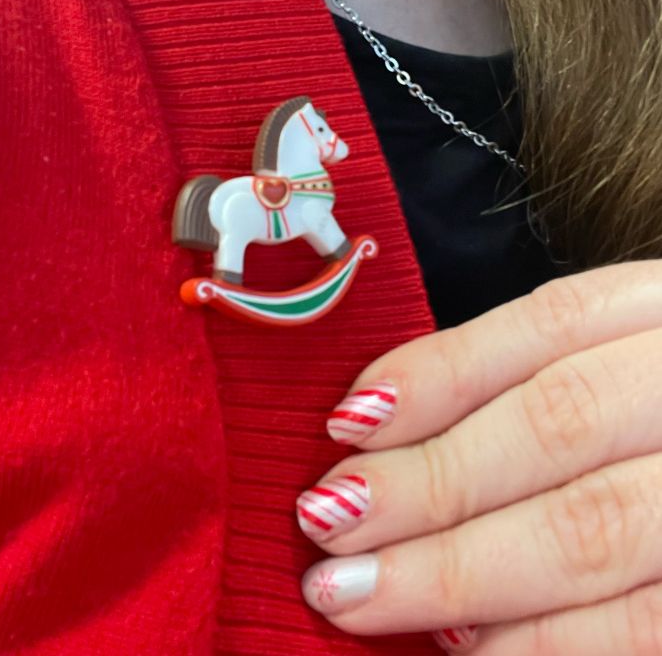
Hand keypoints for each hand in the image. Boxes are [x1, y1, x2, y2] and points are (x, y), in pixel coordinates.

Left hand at [297, 260, 661, 653]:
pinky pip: (647, 625)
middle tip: (326, 525)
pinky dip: (551, 642)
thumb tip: (376, 426)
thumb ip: (520, 375)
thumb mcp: (618, 349)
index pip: (545, 330)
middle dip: (432, 483)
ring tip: (360, 595)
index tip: (344, 423)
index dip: (438, 377)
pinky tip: (468, 649)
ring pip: (594, 528)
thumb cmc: (653, 401)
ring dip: (462, 572)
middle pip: (558, 427)